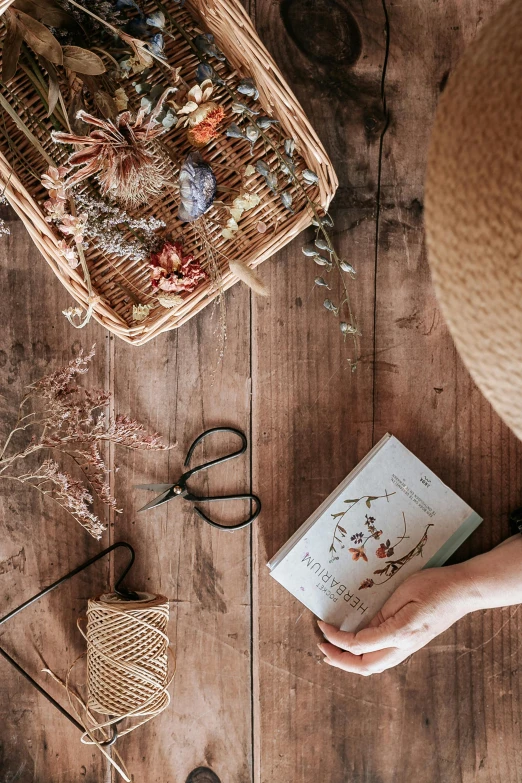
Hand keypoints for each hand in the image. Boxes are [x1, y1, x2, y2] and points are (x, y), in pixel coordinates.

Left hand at [317, 563, 477, 674]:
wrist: (463, 591)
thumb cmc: (434, 585)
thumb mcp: (403, 592)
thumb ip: (381, 613)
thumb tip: (359, 627)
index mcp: (400, 632)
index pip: (359, 644)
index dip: (336, 638)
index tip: (321, 625)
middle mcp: (404, 647)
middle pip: (364, 666)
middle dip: (339, 660)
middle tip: (321, 647)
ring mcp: (409, 649)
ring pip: (374, 667)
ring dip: (350, 663)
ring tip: (333, 652)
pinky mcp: (411, 645)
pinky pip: (383, 659)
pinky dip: (364, 658)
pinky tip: (356, 649)